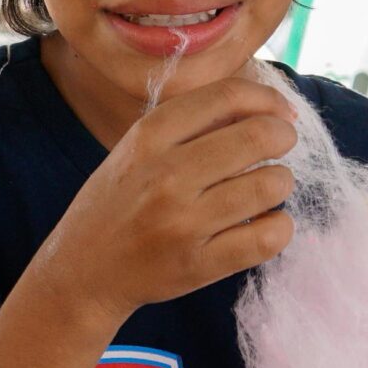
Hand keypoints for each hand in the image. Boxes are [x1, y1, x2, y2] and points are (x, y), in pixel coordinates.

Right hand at [31, 74, 296, 322]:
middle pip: (259, 137)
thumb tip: (267, 108)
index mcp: (149, 136)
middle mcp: (166, 176)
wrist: (84, 270)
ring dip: (280, 182)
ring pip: (271, 186)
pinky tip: (264, 223)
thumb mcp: (138, 148)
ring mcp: (183, 224)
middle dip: (283, 137)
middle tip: (281, 146)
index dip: (267, 99)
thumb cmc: (120, 201)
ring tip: (265, 188)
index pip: (227, 97)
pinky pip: (268, 238)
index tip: (281, 112)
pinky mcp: (199, 265)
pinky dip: (279, 226)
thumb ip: (192, 125)